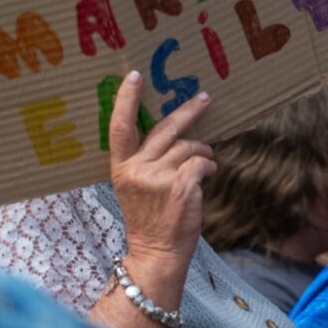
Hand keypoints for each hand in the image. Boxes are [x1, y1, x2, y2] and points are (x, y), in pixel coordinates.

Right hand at [108, 71, 215, 270]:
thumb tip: (174, 135)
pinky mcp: (180, 185)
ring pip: (190, 147)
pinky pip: (202, 162)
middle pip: (165, 128)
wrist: (157, 251)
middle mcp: (136, 169)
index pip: (119, 127)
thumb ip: (146, 162)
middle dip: (188, 110)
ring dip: (203, 153)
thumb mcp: (135, 187)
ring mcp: (158, 176)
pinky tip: (207, 177)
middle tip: (204, 98)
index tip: (133, 76)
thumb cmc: (150, 218)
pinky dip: (209, 167)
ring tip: (204, 164)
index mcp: (120, 167)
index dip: (125, 100)